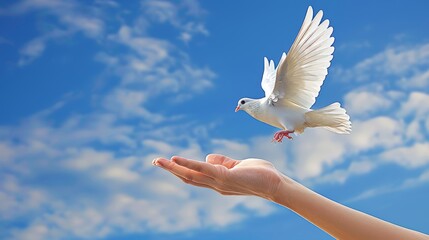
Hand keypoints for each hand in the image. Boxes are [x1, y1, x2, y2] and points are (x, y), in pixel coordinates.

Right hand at [153, 154, 282, 199]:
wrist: (276, 184)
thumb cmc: (259, 174)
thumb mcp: (237, 165)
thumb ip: (222, 162)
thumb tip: (207, 157)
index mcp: (217, 181)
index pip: (194, 176)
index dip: (179, 170)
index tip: (167, 162)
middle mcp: (215, 184)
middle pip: (188, 178)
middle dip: (171, 170)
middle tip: (155, 161)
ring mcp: (220, 182)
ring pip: (192, 175)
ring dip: (174, 168)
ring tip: (160, 161)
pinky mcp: (227, 177)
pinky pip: (205, 170)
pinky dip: (189, 164)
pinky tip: (177, 159)